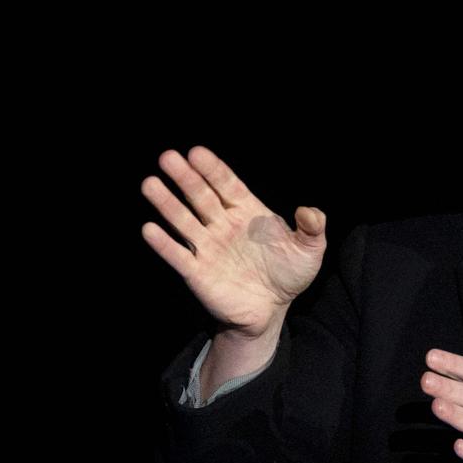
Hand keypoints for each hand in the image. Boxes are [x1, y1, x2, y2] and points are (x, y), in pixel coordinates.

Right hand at [140, 145, 326, 338]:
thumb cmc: (289, 273)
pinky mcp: (198, 273)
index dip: (212, 169)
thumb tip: (309, 211)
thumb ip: (312, 228)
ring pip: (184, 221)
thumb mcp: (309, 250)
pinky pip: (179, 256)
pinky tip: (149, 229)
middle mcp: (223, 224)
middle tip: (167, 157)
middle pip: (201, 196)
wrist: (273, 310)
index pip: (227, 184)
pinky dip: (164, 244)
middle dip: (185, 178)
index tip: (197, 153)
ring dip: (167, 204)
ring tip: (150, 184)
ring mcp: (208, 247)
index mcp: (247, 212)